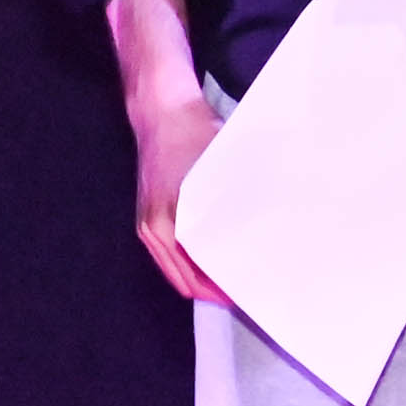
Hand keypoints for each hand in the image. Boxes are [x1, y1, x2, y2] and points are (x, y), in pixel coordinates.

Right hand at [127, 79, 230, 303]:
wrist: (161, 111)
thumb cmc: (192, 135)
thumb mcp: (219, 170)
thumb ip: (234, 204)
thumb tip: (259, 234)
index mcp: (168, 222)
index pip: (194, 275)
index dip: (220, 289)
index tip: (245, 293)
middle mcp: (152, 230)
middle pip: (183, 279)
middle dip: (211, 291)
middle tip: (244, 293)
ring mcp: (146, 225)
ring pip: (173, 270)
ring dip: (199, 279)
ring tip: (230, 281)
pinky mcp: (147, 217)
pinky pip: (167, 254)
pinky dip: (187, 264)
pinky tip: (210, 261)